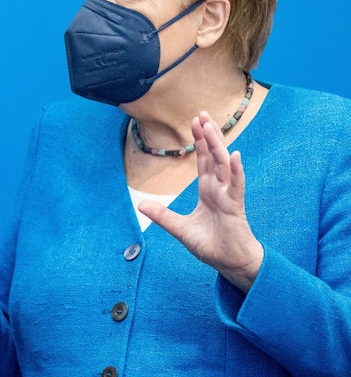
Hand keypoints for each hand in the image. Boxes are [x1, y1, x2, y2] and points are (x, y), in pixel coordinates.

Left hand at [139, 111, 263, 291]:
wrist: (228, 263)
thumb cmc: (210, 245)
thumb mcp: (179, 228)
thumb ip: (162, 215)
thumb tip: (140, 205)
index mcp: (208, 191)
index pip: (203, 160)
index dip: (198, 142)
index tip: (194, 123)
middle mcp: (219, 189)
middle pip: (213, 156)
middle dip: (207, 135)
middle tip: (201, 114)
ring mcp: (228, 195)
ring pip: (224, 165)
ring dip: (218, 145)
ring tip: (211, 126)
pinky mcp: (235, 206)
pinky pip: (236, 185)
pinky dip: (236, 170)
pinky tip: (235, 155)